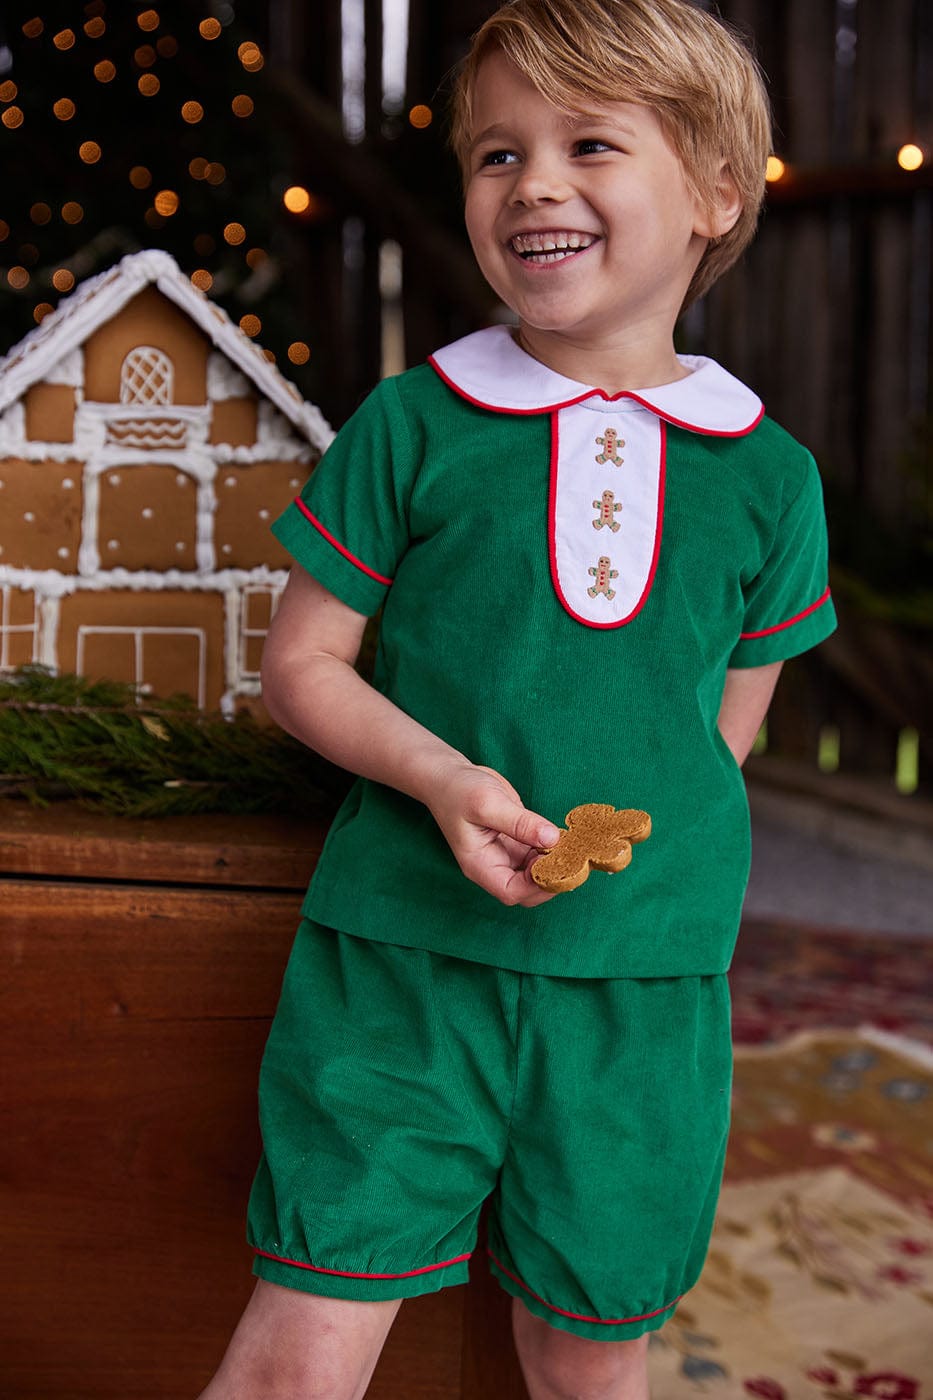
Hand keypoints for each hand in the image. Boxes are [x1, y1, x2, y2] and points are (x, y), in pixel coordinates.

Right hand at [426, 762, 561, 907]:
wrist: (450, 776)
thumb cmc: (459, 791)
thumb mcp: (488, 803)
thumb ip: (520, 823)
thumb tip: (552, 839)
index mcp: (480, 865)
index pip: (512, 891)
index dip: (536, 884)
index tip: (555, 862)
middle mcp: (494, 865)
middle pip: (527, 890)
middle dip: (550, 878)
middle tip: (569, 856)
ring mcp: (506, 854)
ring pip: (537, 873)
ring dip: (555, 863)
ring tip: (570, 844)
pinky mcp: (517, 841)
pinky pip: (539, 853)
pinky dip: (553, 848)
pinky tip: (563, 836)